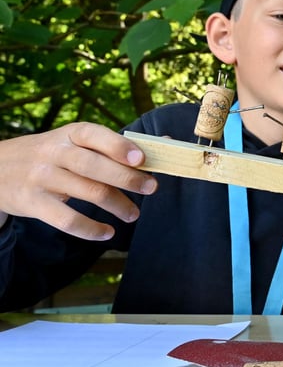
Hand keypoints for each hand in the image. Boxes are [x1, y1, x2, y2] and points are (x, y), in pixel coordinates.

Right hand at [0, 123, 157, 240]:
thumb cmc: (53, 155)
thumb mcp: (73, 142)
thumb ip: (113, 146)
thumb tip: (166, 143)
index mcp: (69, 134)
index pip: (93, 135)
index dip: (118, 146)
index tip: (141, 158)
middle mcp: (53, 152)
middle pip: (94, 165)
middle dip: (127, 178)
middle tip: (151, 188)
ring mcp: (41, 177)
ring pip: (86, 192)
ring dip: (117, 205)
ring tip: (133, 214)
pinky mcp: (32, 202)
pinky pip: (65, 219)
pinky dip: (90, 228)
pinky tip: (107, 233)